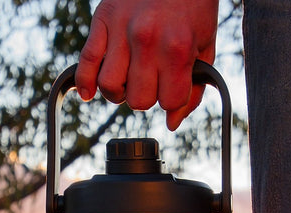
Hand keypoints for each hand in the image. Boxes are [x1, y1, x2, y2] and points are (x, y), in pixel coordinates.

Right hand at [75, 0, 219, 129]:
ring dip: (119, 91)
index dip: (172, 99)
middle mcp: (146, 40)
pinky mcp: (102, 20)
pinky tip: (89, 92)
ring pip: (110, 87)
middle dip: (147, 96)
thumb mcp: (205, 45)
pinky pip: (87, 61)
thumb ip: (193, 88)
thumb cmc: (193, 5)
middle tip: (152, 79)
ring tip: (127, 80)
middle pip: (138, 100)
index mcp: (176, 48)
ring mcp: (121, 30)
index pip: (168, 101)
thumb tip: (172, 122)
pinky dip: (85, 82)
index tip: (173, 85)